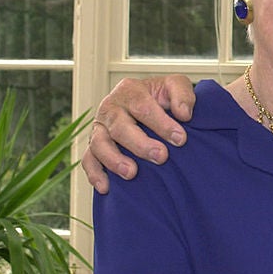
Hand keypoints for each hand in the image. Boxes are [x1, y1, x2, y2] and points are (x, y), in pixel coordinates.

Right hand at [81, 75, 195, 193]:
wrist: (150, 105)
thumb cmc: (163, 97)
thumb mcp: (175, 86)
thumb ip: (182, 94)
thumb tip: (183, 114)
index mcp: (130, 90)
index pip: (143, 106)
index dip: (161, 123)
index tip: (180, 139)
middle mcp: (111, 107)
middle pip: (120, 127)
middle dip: (141, 144)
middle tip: (161, 157)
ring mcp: (100, 127)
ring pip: (100, 144)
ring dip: (114, 160)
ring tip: (132, 173)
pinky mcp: (94, 146)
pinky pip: (88, 160)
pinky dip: (95, 173)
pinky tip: (106, 187)